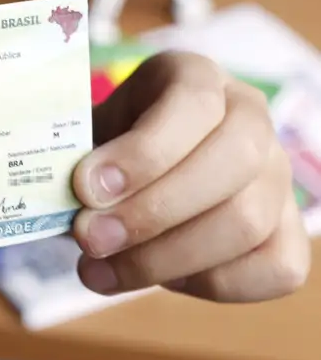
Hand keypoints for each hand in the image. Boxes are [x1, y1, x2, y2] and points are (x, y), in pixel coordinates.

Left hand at [71, 52, 311, 300]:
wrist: (123, 178)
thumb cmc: (99, 151)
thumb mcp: (80, 136)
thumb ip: (75, 159)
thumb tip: (71, 197)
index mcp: (195, 76)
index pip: (192, 103)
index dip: (143, 152)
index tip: (87, 188)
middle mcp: (249, 116)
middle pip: (230, 162)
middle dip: (152, 211)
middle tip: (89, 238)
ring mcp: (277, 174)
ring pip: (247, 221)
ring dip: (166, 257)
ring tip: (100, 270)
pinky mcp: (288, 230)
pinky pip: (276, 269)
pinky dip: (210, 283)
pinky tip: (155, 277)